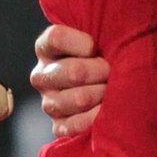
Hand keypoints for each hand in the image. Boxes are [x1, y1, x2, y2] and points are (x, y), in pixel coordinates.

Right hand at [30, 23, 106, 138]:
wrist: (105, 86)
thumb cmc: (103, 55)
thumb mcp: (97, 37)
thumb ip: (97, 29)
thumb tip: (114, 29)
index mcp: (46, 48)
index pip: (56, 38)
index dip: (80, 43)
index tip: (95, 46)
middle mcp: (42, 76)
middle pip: (72, 72)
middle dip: (100, 71)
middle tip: (112, 71)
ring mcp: (49, 103)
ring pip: (76, 99)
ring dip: (101, 95)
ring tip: (111, 91)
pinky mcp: (58, 127)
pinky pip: (73, 126)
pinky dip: (93, 120)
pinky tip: (104, 113)